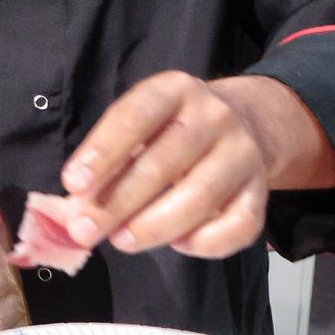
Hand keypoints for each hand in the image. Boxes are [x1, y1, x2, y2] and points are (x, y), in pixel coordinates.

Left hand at [56, 73, 334, 260]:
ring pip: (201, 196)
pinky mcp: (262, 191)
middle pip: (164, 162)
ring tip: (122, 241)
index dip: (102, 151)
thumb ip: (108, 162)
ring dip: (155, 226)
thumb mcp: (138, 127)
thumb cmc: (170, 130)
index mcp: (174, 90)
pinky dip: (205, 243)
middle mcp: (214, 116)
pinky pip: (239, 225)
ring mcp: (243, 153)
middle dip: (118, 202)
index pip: (134, 116)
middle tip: (86, 230)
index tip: (73, 185)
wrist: (244, 123)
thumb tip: (76, 211)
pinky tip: (178, 245)